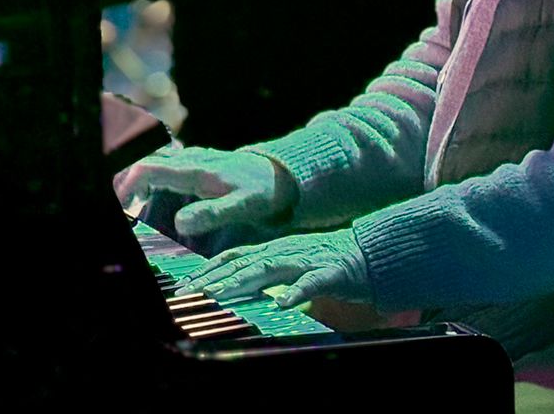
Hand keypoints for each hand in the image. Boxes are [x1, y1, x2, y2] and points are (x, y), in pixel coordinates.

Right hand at [114, 145, 296, 238]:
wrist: (279, 175)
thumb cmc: (262, 192)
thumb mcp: (243, 206)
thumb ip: (212, 214)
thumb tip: (180, 223)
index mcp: (195, 169)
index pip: (149, 168)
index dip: (128, 183)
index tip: (120, 205)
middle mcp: (189, 159)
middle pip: (144, 159)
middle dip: (123, 177)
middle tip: (115, 203)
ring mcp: (190, 158)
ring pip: (151, 158)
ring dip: (132, 173)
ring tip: (122, 199)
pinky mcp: (193, 163)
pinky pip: (162, 161)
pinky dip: (145, 172)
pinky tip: (141, 190)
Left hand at [176, 230, 370, 309]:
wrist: (370, 254)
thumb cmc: (326, 263)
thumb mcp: (289, 264)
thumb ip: (263, 271)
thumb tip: (232, 282)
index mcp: (273, 250)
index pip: (233, 257)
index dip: (207, 270)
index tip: (184, 286)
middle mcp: (284, 251)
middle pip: (242, 263)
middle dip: (213, 278)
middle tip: (189, 293)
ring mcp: (306, 261)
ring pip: (269, 269)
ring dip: (241, 282)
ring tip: (219, 295)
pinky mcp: (330, 273)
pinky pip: (311, 283)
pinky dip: (296, 292)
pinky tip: (283, 303)